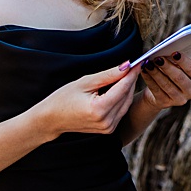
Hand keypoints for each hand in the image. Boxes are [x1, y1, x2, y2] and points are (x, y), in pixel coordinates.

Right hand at [28, 62, 142, 135]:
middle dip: (131, 79)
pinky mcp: (109, 129)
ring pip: (127, 103)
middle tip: (133, 65)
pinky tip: (119, 88)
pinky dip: (122, 98)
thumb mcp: (85, 82)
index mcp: (99, 109)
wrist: (52, 119)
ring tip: (126, 74)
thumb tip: (126, 65)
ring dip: (128, 89)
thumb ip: (108, 75)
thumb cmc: (63, 98)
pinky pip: (121, 110)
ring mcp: (109, 128)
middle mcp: (107, 121)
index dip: (132, 73)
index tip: (138, 61)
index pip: (123, 87)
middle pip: (127, 96)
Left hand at [133, 52, 190, 112]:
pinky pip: (156, 90)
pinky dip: (149, 79)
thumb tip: (166, 49)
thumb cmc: (172, 73)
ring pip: (166, 84)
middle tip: (158, 58)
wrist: (160, 92)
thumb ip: (176, 59)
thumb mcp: (178, 66)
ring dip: (156, 73)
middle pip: (179, 78)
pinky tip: (144, 71)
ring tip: (148, 63)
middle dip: (167, 67)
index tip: (174, 52)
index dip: (184, 61)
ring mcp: (180, 100)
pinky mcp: (166, 103)